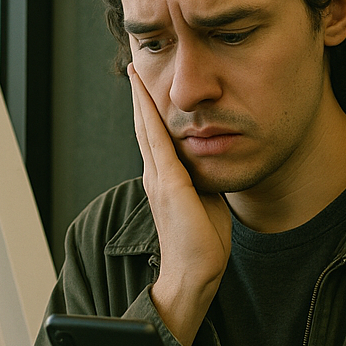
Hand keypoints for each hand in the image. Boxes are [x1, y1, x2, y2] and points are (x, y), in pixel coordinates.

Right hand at [130, 64, 231, 345]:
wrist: (194, 273)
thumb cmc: (202, 244)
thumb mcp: (206, 202)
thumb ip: (204, 181)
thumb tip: (212, 164)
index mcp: (165, 182)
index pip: (155, 140)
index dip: (150, 113)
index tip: (146, 89)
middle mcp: (156, 177)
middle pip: (144, 129)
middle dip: (139, 99)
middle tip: (133, 71)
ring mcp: (159, 180)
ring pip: (146, 131)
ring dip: (140, 101)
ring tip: (135, 76)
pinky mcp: (169, 185)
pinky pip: (157, 143)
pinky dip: (149, 118)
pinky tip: (145, 98)